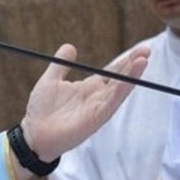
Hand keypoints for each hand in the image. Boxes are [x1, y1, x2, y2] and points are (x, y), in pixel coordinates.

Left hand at [19, 44, 148, 161]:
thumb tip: (70, 46)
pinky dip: (119, 92)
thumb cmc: (41, 109)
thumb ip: (61, 64)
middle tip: (147, 50)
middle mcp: (97, 97)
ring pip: (119, 90)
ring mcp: (98, 108)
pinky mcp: (95, 120)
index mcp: (89, 87)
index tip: (139, 50)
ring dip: (131, 76)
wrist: (33, 133)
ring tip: (142, 61)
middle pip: (120, 78)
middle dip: (133, 65)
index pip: (112, 72)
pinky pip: (110, 104)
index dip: (125, 61)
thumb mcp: (50, 80)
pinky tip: (128, 82)